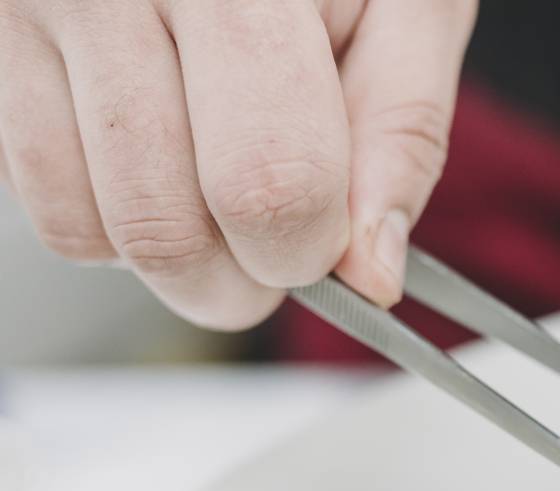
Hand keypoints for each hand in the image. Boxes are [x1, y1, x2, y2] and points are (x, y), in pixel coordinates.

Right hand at [0, 0, 476, 328]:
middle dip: (240, 280)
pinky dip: (105, 211)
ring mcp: (22, 8)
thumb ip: (401, 134)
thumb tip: (371, 274)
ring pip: (88, 228)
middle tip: (280, 249)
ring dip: (171, 255)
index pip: (266, 184)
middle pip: (164, 226)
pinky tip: (157, 151)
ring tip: (220, 190)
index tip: (332, 246)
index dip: (309, 250)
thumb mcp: (408, 3)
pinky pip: (36, 192)